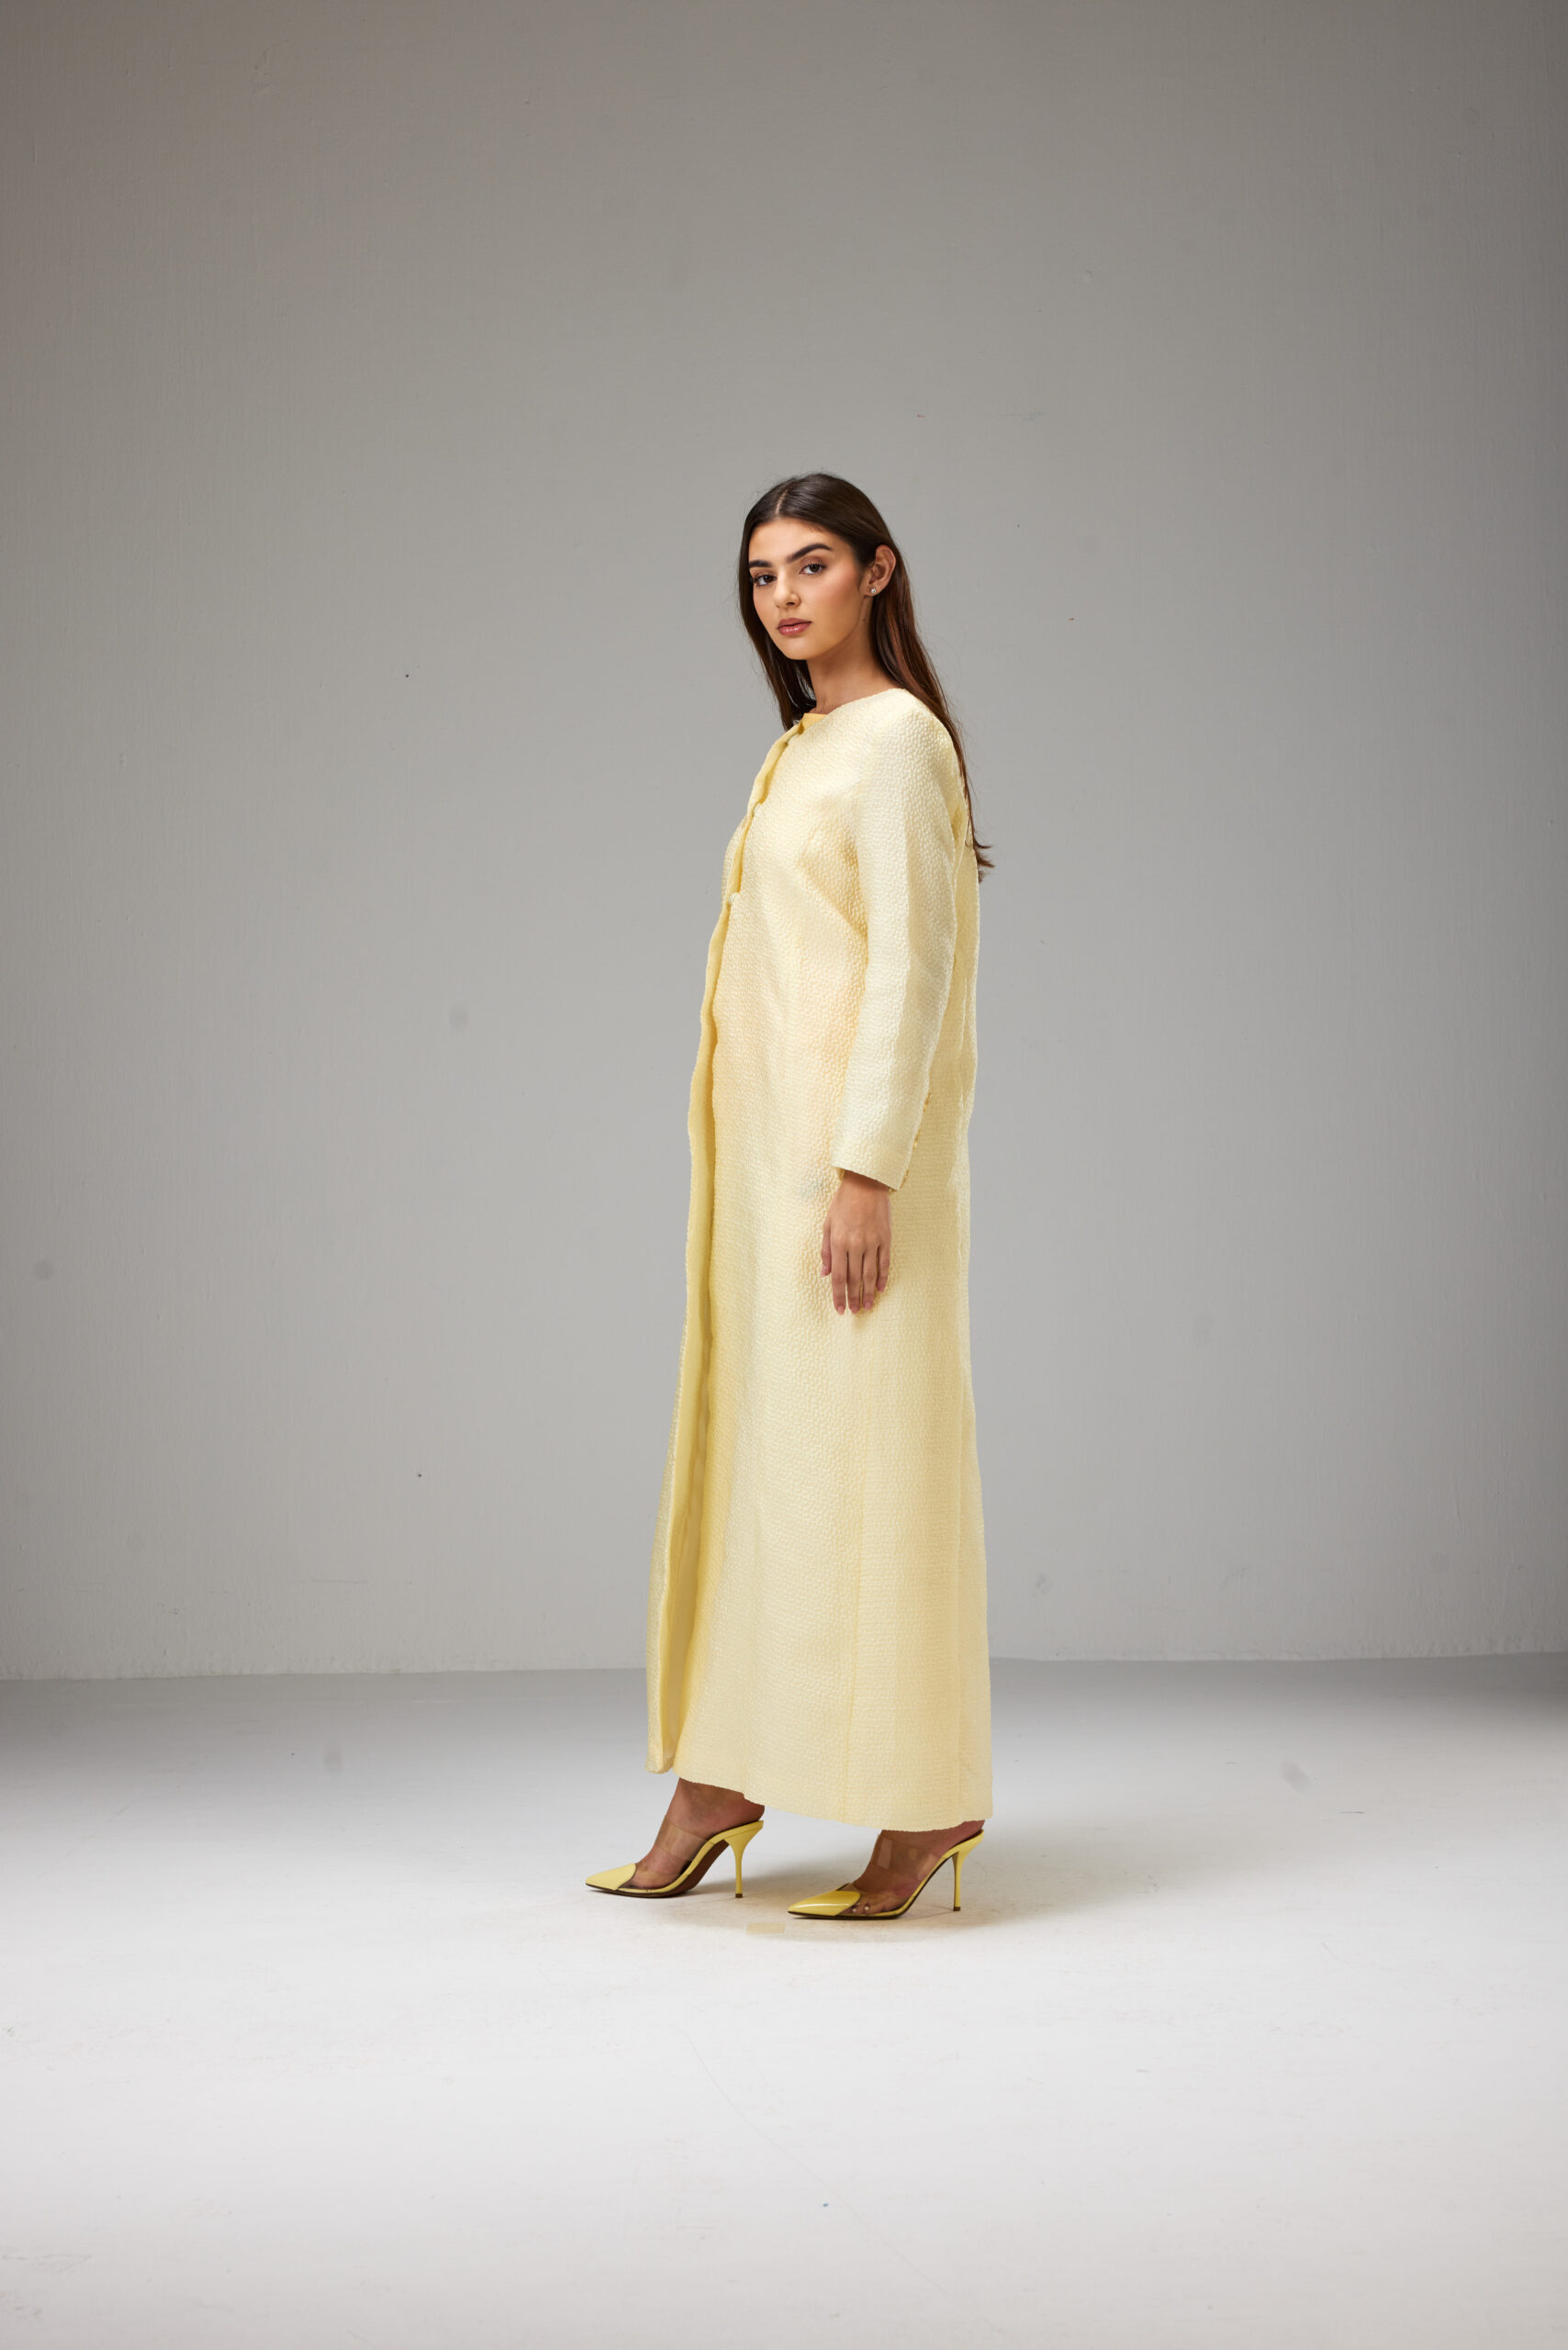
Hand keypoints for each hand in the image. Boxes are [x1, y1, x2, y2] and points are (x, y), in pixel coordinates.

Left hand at [820, 1170, 890, 1314]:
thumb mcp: (827, 1224)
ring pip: (870, 1274)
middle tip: (855, 1311)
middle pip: (854, 1279)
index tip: (840, 1308)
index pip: (837, 1276)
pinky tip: (880, 1288)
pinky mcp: (886, 1238)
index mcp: (838, 1242)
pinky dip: (882, 1277)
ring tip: (868, 1305)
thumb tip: (823, 1272)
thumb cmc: (843, 1203)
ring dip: (869, 1292)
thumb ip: (825, 1250)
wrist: (866, 1184)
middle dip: (854, 1297)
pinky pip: (884, 1263)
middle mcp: (855, 1245)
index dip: (838, 1295)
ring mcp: (872, 1242)